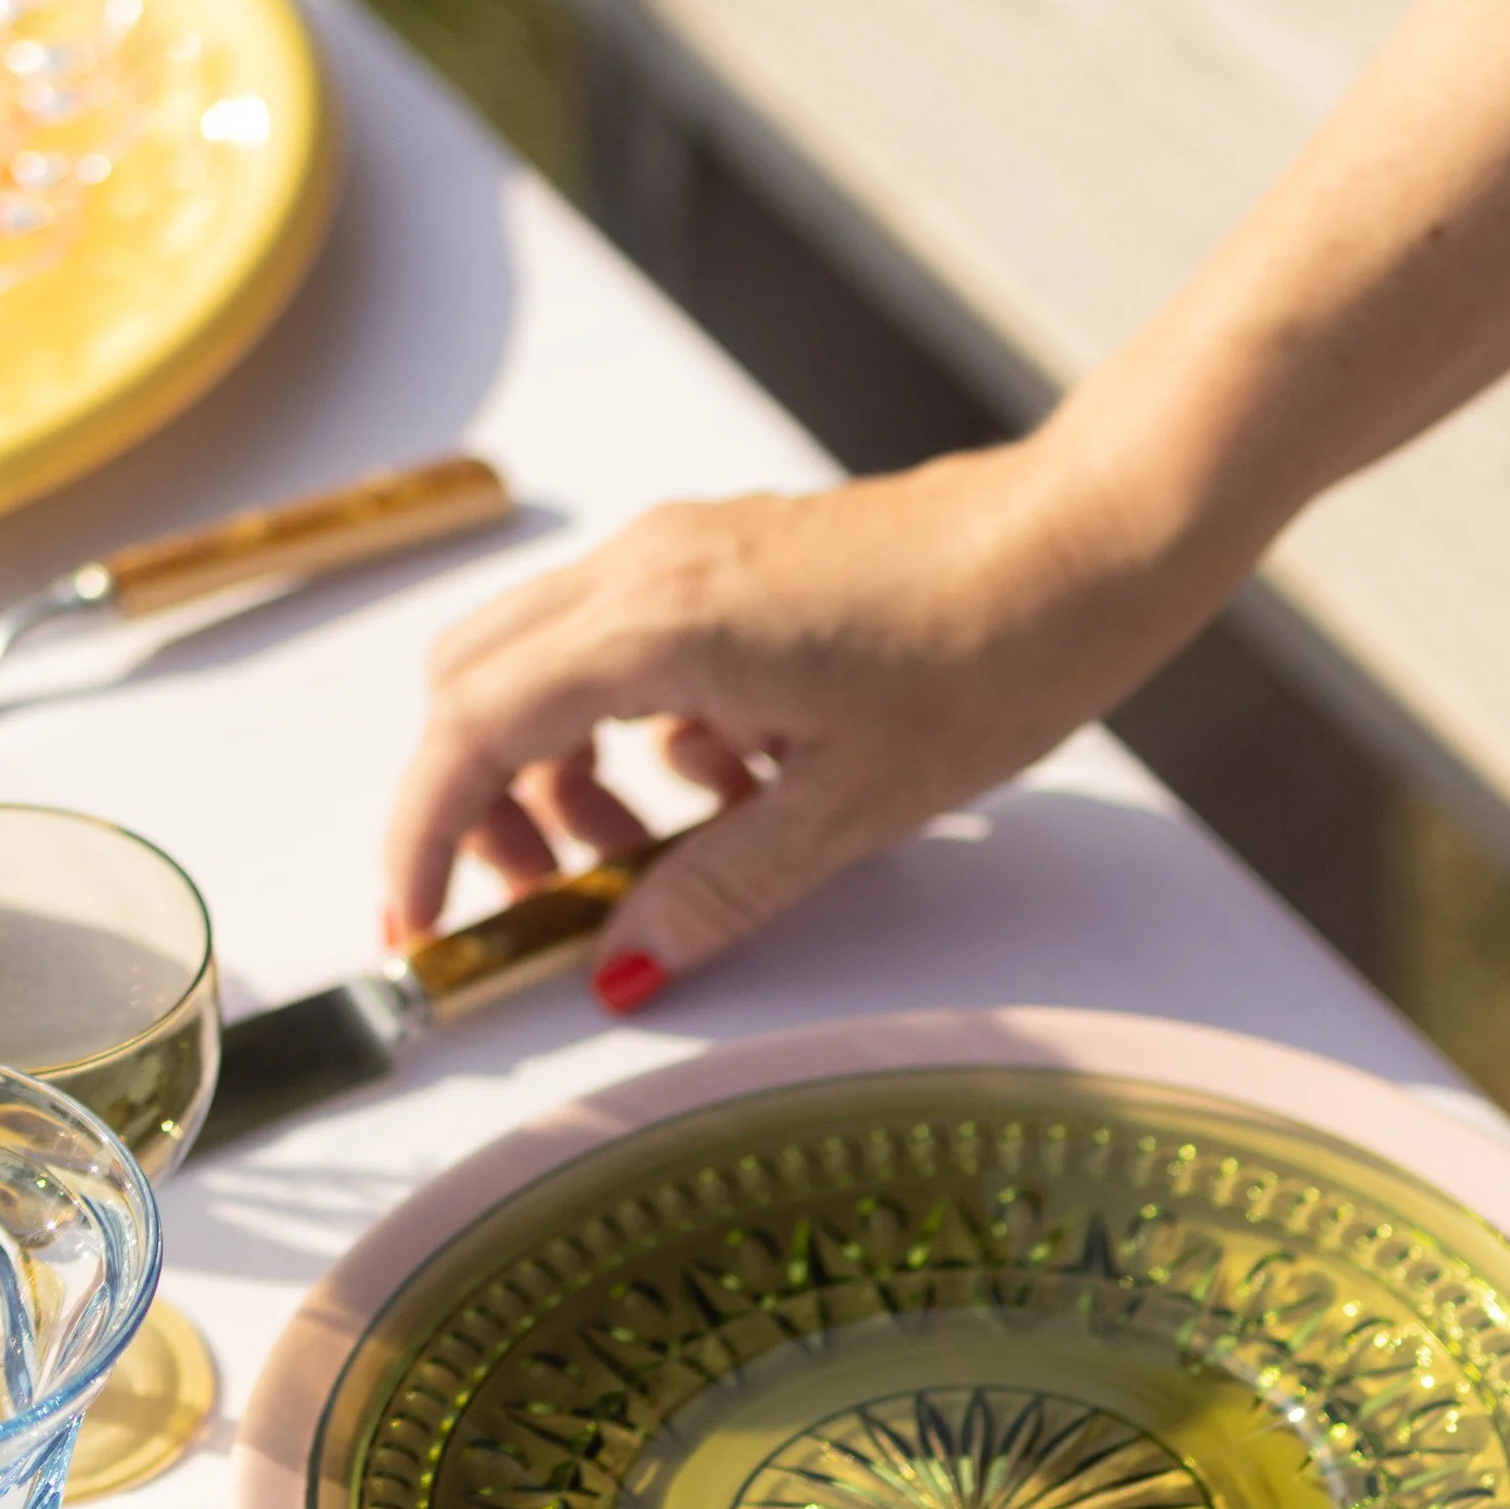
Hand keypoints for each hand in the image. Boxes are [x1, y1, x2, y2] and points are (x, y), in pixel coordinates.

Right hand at [382, 426, 1223, 1002]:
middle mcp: (644, 570)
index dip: (423, 836)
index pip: (468, 730)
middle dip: (475, 800)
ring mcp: (681, 552)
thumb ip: (718, 889)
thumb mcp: (850, 809)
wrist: (1090, 541)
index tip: (420, 923)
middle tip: (542, 892)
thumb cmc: (990, 658)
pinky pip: (622, 646)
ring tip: (645, 847)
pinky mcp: (724, 558)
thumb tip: (625, 968)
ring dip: (558, 767)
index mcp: (656, 626)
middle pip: (475, 684)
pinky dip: (632, 727)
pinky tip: (728, 778)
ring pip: (541, 663)